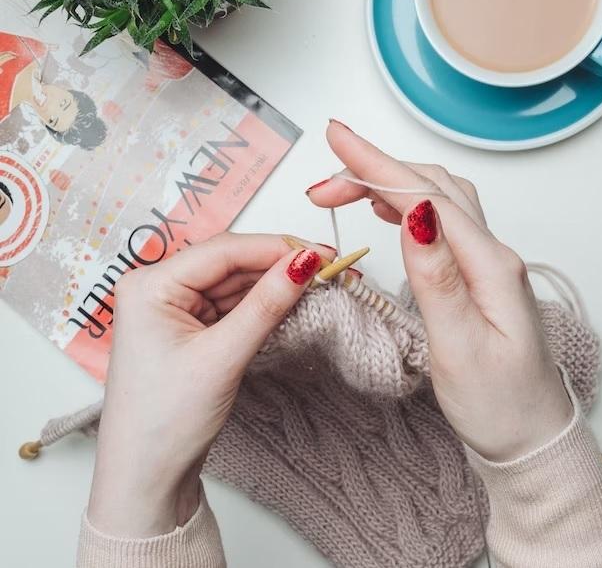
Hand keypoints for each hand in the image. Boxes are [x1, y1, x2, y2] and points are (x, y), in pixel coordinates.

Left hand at [88, 233, 327, 536]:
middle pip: (232, 264)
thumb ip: (265, 306)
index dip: (276, 248)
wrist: (147, 477)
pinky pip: (234, 306)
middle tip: (330, 267)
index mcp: (150, 286)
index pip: (224, 251)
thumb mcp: (222, 357)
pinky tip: (292, 302)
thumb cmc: (164, 421)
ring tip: (319, 284)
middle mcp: (159, 290)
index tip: (321, 253)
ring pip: (236, 284)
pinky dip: (263, 305)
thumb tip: (305, 264)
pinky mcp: (192, 330)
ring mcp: (176, 310)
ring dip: (276, 285)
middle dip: (281, 265)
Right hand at [307, 121, 572, 461]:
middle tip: (323, 178)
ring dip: (391, 182)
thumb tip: (415, 213)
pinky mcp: (477, 276)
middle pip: (432, 187)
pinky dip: (409, 204)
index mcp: (490, 266)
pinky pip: (442, 222)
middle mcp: (493, 255)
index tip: (337, 140)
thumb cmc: (498, 404)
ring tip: (345, 186)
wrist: (530, 436)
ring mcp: (487, 263)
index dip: (378, 165)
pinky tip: (389, 210)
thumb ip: (437, 277)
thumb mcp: (460, 347)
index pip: (427, 196)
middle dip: (376, 169)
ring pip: (438, 200)